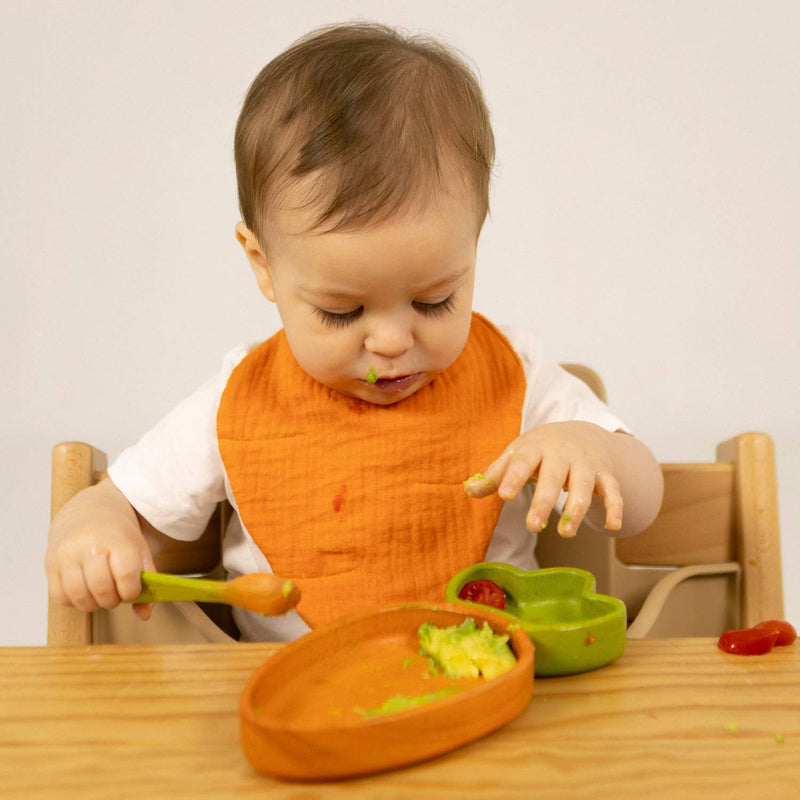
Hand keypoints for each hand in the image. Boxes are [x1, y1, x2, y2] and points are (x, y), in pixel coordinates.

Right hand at [45, 480, 156, 619]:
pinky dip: (74, 602)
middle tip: (116, 594)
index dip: (131, 591)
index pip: (126, 574)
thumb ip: (147, 582)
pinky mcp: (50, 564)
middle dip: (113, 600)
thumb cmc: (118, 536)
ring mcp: (67, 555)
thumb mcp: (139, 551)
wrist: (88, 513)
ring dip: (93, 604)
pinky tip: (85, 591)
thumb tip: (145, 615)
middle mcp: (89, 546)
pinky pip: (61, 597)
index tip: (131, 591)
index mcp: (116, 540)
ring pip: (79, 596)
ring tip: (101, 594)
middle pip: (102, 589)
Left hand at [462, 421, 623, 537]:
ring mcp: (586, 464)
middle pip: (553, 478)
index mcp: (535, 448)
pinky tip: (611, 526)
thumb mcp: (516, 455)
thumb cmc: (540, 449)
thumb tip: (467, 490)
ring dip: (576, 509)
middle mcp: (562, 455)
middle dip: (544, 502)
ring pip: (584, 487)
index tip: (505, 496)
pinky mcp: (606, 475)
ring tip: (565, 532)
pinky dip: (615, 507)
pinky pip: (613, 492)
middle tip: (533, 527)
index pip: (522, 462)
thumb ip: (494, 475)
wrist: (581, 431)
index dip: (513, 478)